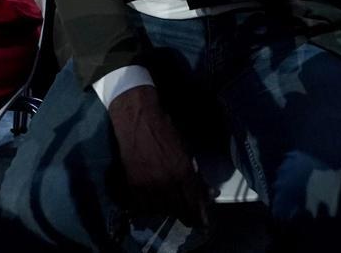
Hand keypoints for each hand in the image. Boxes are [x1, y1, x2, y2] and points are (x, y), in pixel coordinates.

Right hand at [108, 85, 209, 226]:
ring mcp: (147, 185)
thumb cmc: (165, 129)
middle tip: (189, 218)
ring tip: (171, 209)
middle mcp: (166, 182)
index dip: (200, 215)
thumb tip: (208, 192)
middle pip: (178, 210)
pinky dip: (149, 208)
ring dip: (167, 212)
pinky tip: (153, 205)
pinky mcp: (131, 184)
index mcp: (183, 171)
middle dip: (186, 216)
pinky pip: (142, 206)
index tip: (202, 221)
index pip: (194, 202)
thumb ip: (195, 173)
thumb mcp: (186, 149)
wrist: (137, 117)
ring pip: (160, 210)